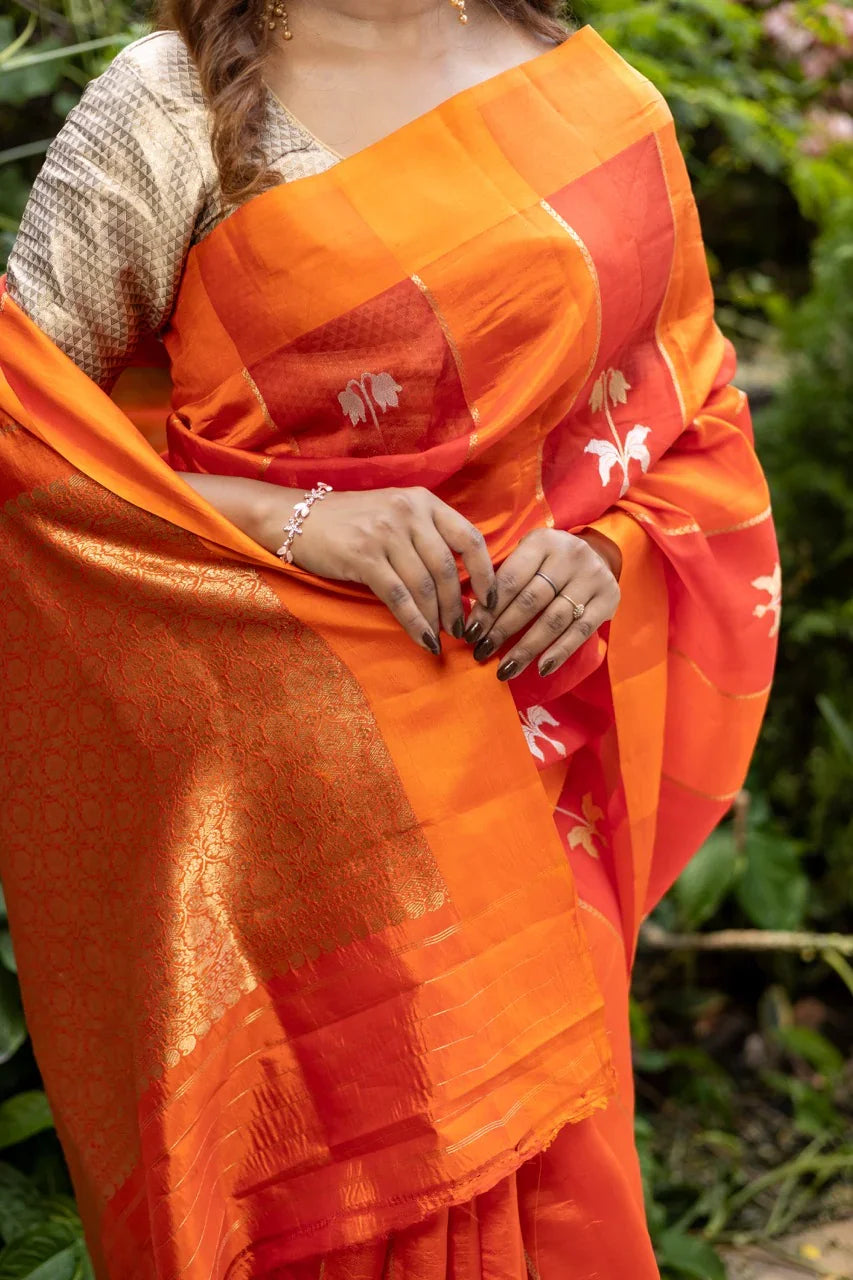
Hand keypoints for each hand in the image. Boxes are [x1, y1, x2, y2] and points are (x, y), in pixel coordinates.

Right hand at [289, 486, 495, 653]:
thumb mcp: (396, 515)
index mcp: (423, 501)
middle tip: (463, 630)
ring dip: (437, 617)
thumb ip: (428, 537)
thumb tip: (463, 583)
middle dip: (458, 605)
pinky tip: (422, 639)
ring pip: (424, 585)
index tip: (492, 602)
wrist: (298, 519)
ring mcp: (385, 533)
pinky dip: (414, 623)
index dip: (486, 574)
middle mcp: (408, 513)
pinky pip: (399, 597)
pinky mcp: (363, 557)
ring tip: (443, 637)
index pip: (469, 538)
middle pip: (446, 568)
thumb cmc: (352, 522)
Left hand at [460, 528, 620, 678]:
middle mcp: (570, 555)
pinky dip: (559, 652)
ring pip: (553, 620)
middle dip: (502, 630)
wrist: (597, 556)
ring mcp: (592, 577)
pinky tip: (541, 669)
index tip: (471, 633)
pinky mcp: (608, 599)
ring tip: (506, 669)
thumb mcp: (526, 557)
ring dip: (526, 648)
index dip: (488, 609)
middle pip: (530, 601)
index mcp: (542, 542)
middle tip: (482, 652)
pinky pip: (581, 631)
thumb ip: (502, 579)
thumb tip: (471, 618)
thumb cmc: (549, 563)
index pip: (510, 580)